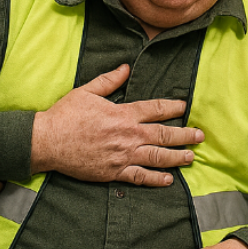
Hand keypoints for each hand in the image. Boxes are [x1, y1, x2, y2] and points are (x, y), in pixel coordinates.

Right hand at [31, 64, 204, 185]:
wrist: (47, 142)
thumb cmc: (65, 115)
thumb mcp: (87, 91)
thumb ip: (109, 80)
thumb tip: (126, 68)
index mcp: (123, 113)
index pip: (156, 109)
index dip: (173, 107)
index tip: (185, 107)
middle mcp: (128, 135)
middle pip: (164, 134)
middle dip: (184, 135)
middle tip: (200, 136)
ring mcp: (122, 155)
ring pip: (157, 157)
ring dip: (176, 157)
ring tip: (190, 157)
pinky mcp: (113, 172)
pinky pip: (139, 177)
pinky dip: (155, 179)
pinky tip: (167, 180)